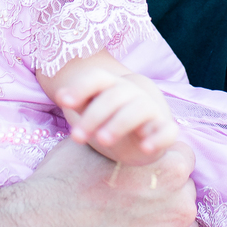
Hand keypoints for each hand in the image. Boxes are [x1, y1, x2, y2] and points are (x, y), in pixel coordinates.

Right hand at [0, 138, 201, 226]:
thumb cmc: (60, 183)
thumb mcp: (95, 146)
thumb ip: (129, 143)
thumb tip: (138, 138)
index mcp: (167, 170)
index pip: (184, 158)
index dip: (160, 161)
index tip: (142, 169)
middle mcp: (179, 207)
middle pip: (185, 194)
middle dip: (164, 193)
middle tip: (131, 198)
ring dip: (167, 226)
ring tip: (133, 225)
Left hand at [49, 63, 177, 165]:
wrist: (141, 133)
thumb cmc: (108, 119)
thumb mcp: (90, 110)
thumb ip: (77, 101)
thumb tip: (60, 95)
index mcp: (111, 85)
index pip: (97, 78)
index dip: (80, 87)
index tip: (63, 102)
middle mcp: (133, 93)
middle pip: (113, 97)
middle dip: (93, 116)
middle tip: (76, 137)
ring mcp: (152, 110)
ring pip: (138, 110)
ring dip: (119, 124)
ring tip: (102, 140)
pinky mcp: (166, 129)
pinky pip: (167, 131)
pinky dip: (158, 138)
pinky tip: (145, 147)